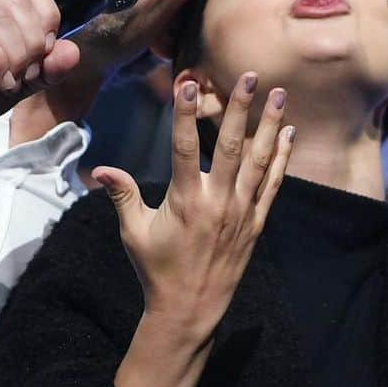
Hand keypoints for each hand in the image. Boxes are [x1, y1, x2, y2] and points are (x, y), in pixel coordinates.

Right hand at [94, 72, 293, 344]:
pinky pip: (272, 185)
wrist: (189, 311)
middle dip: (240, 109)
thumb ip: (122, 195)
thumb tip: (98, 169)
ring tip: (279, 94)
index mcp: (185, 201)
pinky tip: (289, 134)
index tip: (190, 85)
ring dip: (269, 125)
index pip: (184, 148)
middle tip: (249, 76)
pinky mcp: (256, 223)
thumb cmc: (156, 269)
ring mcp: (241, 212)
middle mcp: (217, 202)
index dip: (186, 115)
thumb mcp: (133, 232)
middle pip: (231, 146)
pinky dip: (282, 158)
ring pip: (259, 161)